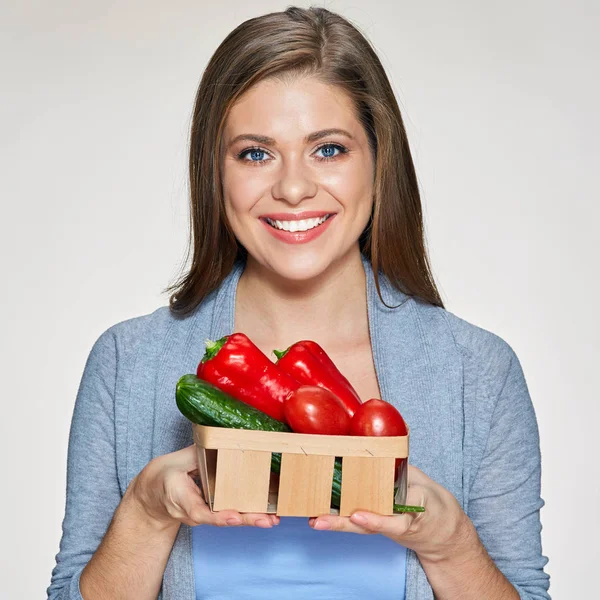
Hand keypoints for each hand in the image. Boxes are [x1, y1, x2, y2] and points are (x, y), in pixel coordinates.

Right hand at [128, 444, 279, 529]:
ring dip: (252, 519)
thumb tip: (219, 439)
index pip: (199, 512)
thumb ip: (196, 453)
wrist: (152, 496)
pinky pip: (231, 515)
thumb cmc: (165, 476)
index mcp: (180, 498)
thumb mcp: (174, 461)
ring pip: (229, 519)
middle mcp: (193, 513)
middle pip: (221, 519)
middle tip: (267, 520)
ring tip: (273, 519)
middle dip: (246, 520)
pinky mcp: (211, 512)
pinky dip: (249, 515)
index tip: (234, 517)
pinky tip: (268, 516)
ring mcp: (203, 515)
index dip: (218, 516)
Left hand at [308, 464, 474, 562]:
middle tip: (321, 520)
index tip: (358, 517)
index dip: (376, 520)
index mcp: (412, 513)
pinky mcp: (376, 525)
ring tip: (315, 520)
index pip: (394, 518)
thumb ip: (404, 471)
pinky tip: (318, 517)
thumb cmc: (431, 503)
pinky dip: (338, 520)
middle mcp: (394, 523)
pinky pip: (357, 523)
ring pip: (359, 527)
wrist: (441, 532)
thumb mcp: (425, 487)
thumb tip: (389, 441)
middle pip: (368, 526)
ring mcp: (384, 526)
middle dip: (343, 523)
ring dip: (336, 523)